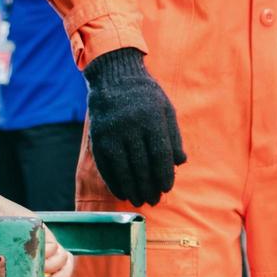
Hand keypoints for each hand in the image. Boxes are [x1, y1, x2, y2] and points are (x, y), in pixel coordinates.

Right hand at [0, 186, 75, 276]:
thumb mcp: (1, 268)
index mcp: (34, 261)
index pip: (59, 272)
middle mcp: (42, 250)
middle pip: (65, 264)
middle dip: (61, 276)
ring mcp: (43, 240)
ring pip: (62, 256)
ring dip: (52, 265)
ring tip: (37, 265)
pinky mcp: (41, 230)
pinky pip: (54, 245)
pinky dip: (48, 252)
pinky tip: (35, 253)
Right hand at [82, 48, 185, 206]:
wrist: (113, 75)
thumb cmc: (145, 95)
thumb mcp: (165, 108)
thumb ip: (173, 136)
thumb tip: (180, 163)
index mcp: (151, 119)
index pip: (160, 155)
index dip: (164, 175)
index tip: (166, 188)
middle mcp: (130, 126)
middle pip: (141, 166)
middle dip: (148, 187)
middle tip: (153, 201)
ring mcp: (111, 132)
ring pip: (122, 169)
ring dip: (131, 189)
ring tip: (139, 201)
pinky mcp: (97, 137)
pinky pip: (105, 165)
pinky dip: (113, 181)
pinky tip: (121, 192)